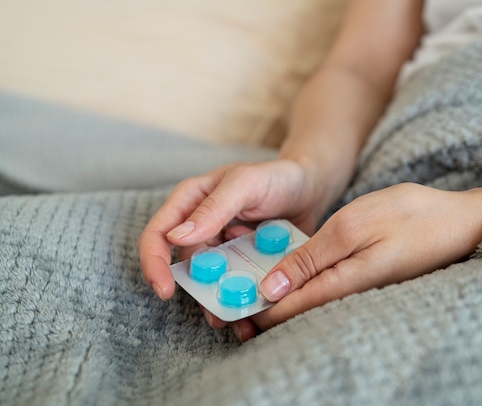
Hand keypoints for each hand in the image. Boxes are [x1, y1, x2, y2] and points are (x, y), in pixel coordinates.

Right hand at [138, 159, 325, 303]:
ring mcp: (221, 248)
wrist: (310, 188)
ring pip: (211, 283)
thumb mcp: (246, 184)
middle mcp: (200, 228)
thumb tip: (175, 238)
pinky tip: (256, 316)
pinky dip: (243, 302)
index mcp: (190, 202)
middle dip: (198, 294)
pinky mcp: (242, 263)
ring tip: (240, 323)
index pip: (157, 234)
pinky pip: (235, 287)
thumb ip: (214, 208)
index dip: (154, 264)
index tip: (165, 291)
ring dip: (221, 304)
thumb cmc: (276, 176)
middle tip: (218, 316)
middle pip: (185, 268)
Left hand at [245, 183, 481, 332]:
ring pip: (308, 302)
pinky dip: (301, 285)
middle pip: (295, 312)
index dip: (253, 310)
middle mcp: (348, 295)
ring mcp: (359, 289)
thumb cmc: (410, 216)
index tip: (225, 305)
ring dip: (278, 297)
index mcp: (341, 284)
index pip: (286, 309)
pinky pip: (325, 290)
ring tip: (249, 286)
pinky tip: (290, 274)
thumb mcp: (354, 226)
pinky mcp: (366, 279)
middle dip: (261, 309)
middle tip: (230, 299)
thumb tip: (273, 287)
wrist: (461, 222)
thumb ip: (311, 259)